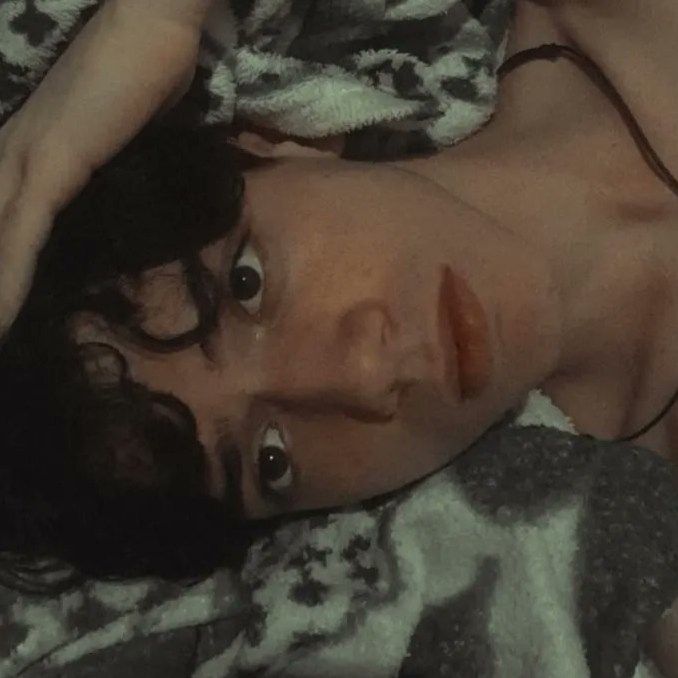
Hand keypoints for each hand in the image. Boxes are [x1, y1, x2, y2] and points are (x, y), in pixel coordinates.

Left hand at [0, 0, 215, 333]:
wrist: (151, 29)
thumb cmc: (145, 72)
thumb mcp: (119, 132)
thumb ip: (106, 162)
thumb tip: (116, 189)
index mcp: (27, 149)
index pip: (0, 217)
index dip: (0, 260)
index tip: (2, 300)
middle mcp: (12, 154)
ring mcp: (27, 158)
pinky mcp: (51, 163)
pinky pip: (21, 232)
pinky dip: (10, 277)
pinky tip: (4, 317)